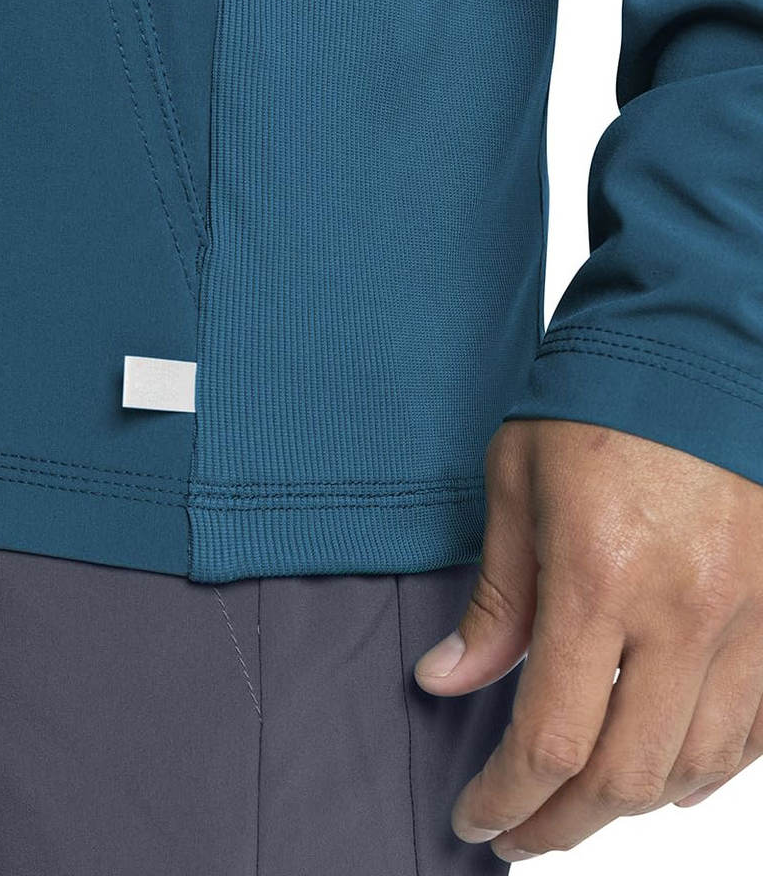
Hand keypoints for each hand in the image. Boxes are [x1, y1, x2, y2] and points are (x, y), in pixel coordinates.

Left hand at [415, 419, 762, 862]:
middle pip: (625, 776)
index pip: (551, 739)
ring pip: (695, 765)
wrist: (694, 350)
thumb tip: (446, 682)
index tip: (474, 821)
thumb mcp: (514, 488)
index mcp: (601, 580)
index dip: (505, 798)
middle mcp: (686, 614)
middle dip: (560, 823)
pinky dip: (707, 769)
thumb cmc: (592, 408)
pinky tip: (665, 776)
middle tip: (517, 833)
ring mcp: (750, 617)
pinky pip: (757, 728)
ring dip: (630, 805)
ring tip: (576, 808)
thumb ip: (493, 601)